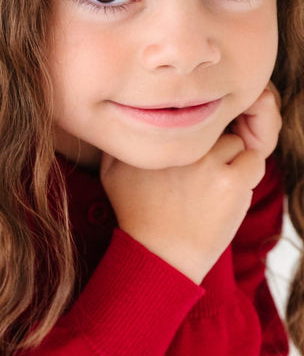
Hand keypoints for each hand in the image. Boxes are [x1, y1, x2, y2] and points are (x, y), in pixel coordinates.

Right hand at [100, 84, 281, 283]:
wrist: (158, 253)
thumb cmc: (134, 213)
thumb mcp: (109, 171)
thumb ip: (116, 140)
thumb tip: (119, 117)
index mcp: (154, 137)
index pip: (184, 110)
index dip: (189, 128)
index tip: (187, 146)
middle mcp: (178, 144)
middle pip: (211, 124)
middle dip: (210, 140)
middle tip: (204, 162)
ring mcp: (207, 162)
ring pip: (234, 141)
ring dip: (230, 156)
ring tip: (217, 177)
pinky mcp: (231, 183)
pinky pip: (253, 160)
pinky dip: (248, 169)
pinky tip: (233, 184)